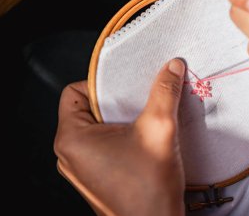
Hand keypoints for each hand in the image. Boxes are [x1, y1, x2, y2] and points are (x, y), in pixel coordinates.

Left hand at [54, 59, 185, 215]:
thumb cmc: (150, 188)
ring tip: (142, 123)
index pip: (74, 91)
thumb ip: (165, 92)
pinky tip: (141, 141)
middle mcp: (68, 154)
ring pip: (96, 127)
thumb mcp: (160, 129)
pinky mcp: (94, 176)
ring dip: (120, 120)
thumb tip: (172, 66)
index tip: (125, 88)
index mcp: (71, 138)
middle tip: (139, 104)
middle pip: (86, 109)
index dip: (100, 84)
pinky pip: (101, 145)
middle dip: (115, 103)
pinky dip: (120, 137)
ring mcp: (80, 168)